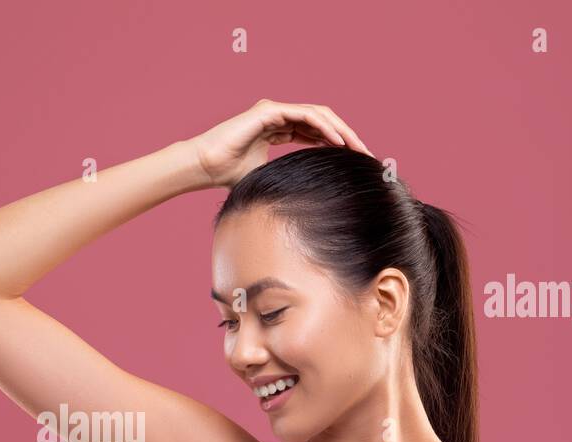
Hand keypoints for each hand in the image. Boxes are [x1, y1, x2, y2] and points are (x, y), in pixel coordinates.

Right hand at [187, 98, 372, 188]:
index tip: (354, 161)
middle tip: (365, 154)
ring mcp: (274, 110)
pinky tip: (336, 142)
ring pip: (317, 114)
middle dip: (346, 136)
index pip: (315, 131)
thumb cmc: (227, 175)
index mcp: (277, 129)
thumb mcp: (265, 178)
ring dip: (340, 130)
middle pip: (321, 121)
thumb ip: (284, 178)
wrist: (205, 167)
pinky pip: (304, 115)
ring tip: (357, 148)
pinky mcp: (268, 110)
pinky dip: (322, 127)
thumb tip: (302, 200)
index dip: (336, 143)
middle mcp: (278, 115)